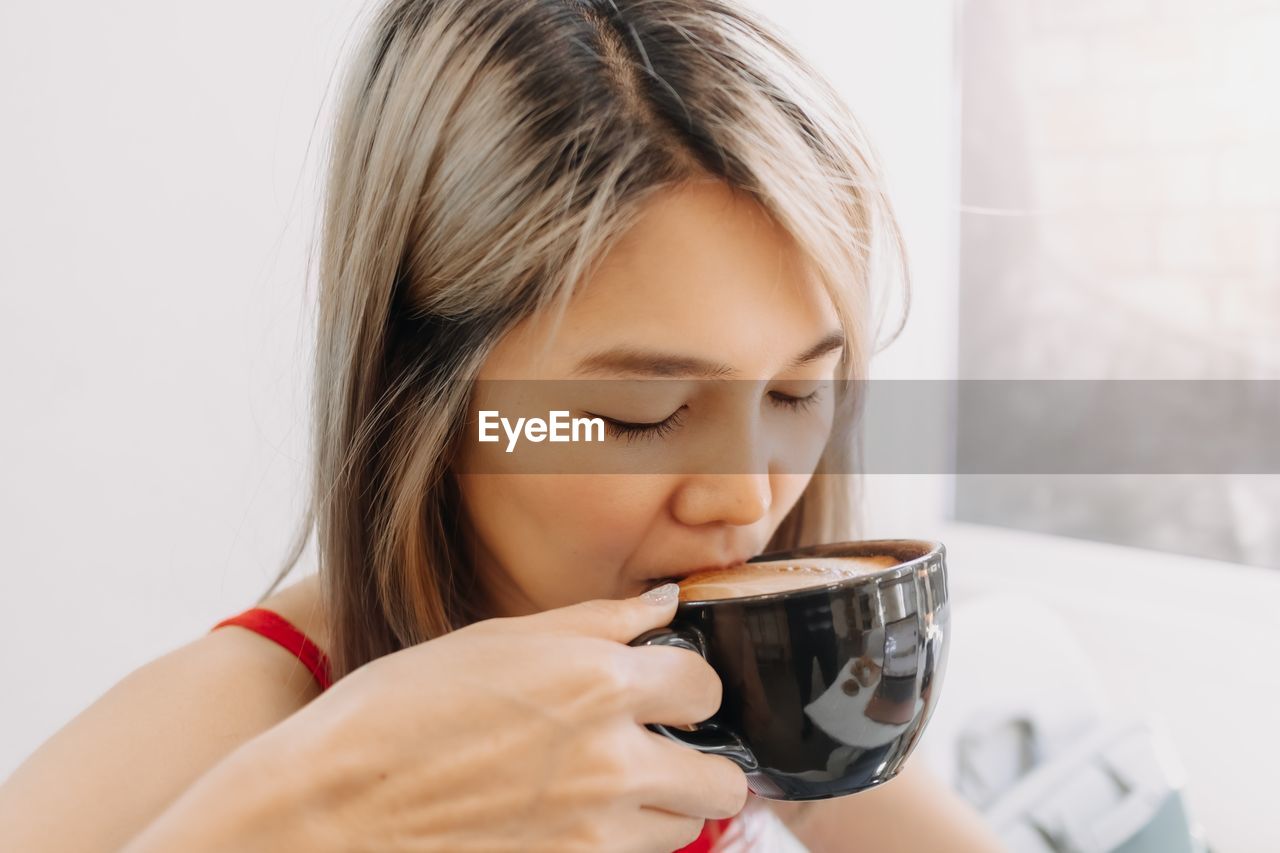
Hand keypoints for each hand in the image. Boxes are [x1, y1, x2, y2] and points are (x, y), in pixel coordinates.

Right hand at [129, 585, 747, 852]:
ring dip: (662, 808)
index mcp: (596, 686)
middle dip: (700, 761)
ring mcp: (593, 838)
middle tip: (659, 748)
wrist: (324, 816)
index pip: (705, 688)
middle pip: (722, 780)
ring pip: (683, 830)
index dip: (691, 686)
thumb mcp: (493, 640)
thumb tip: (663, 607)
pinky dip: (617, 844)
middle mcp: (611, 765)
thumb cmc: (392, 717)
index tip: (671, 690)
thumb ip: (595, 622)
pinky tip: (569, 820)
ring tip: (606, 787)